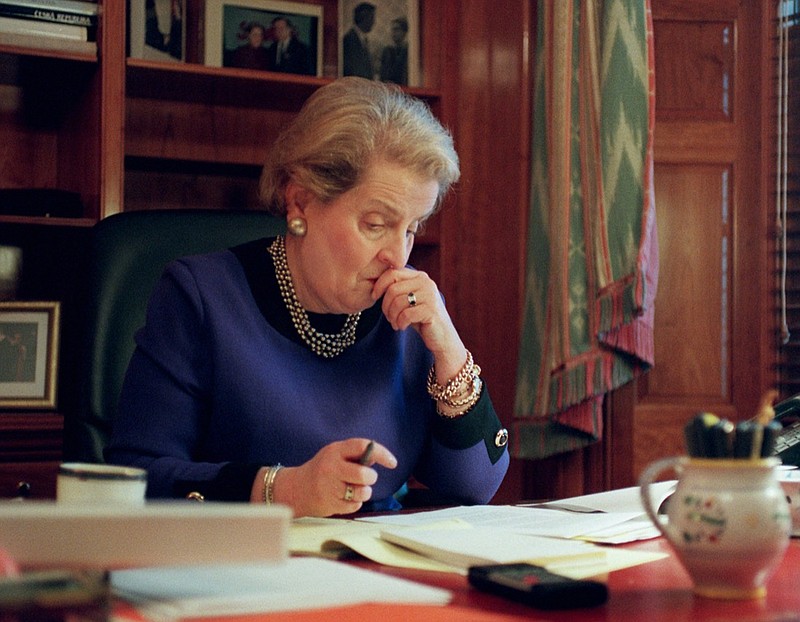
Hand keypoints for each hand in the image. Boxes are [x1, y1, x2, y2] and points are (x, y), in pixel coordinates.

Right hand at [266, 439, 396, 516]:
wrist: (295, 489)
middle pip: (365, 474)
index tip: (393, 462)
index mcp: (335, 450)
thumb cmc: (322, 470)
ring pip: (362, 492)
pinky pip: (355, 506)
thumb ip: (354, 455)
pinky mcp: (329, 504)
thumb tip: (379, 458)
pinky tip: (343, 498)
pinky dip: (354, 503)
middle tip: (366, 478)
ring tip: (353, 489)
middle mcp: (331, 467)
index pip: (362, 446)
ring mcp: (329, 487)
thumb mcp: (335, 455)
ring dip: (363, 492)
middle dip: (370, 478)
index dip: (381, 453)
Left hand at [372, 267, 467, 379]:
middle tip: (388, 317)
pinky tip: (402, 327)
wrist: (441, 337)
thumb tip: (374, 282)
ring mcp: (430, 295)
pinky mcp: (431, 310)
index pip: (392, 273)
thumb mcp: (408, 300)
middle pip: (392, 288)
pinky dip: (400, 323)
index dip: (379, 285)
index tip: (374, 297)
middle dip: (385, 305)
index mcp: (419, 276)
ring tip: (395, 323)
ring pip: (397, 302)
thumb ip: (397, 288)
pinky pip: (405, 314)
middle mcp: (426, 282)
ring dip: (392, 316)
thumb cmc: (420, 318)